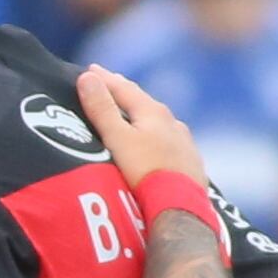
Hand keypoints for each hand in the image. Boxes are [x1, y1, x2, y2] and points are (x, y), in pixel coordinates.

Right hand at [77, 64, 209, 189]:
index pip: (124, 88)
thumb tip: (87, 77)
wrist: (180, 208)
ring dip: (142, 114)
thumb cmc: (145, 173)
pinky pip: (168, 140)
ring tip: (131, 113)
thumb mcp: (117, 139)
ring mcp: (184, 142)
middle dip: (124, 93)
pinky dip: (155, 135)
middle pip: (144, 102)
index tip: (89, 70)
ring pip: (159, 122)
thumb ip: (102, 109)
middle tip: (109, 84)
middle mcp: (172, 122)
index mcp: (153, 112)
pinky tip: (155, 143)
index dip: (105, 79)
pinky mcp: (189, 162)